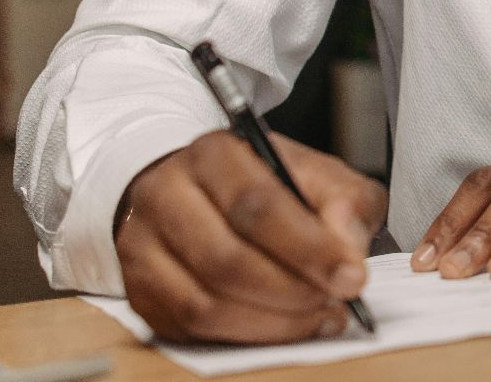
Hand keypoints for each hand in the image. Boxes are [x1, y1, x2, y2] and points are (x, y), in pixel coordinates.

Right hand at [114, 129, 387, 343]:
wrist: (202, 192)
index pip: (257, 205)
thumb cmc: (266, 184)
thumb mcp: (318, 175)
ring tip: (316, 317)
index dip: (308, 249)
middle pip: (227, 260)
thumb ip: (345, 202)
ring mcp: (143, 246)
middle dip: (292, 292)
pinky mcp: (139, 291)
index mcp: (215, 154)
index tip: (351, 277)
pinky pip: (188, 329)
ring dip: (271, 322)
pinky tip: (282, 326)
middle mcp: (166, 195)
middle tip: (335, 303)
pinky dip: (244, 336)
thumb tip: (346, 249)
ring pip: (204, 304)